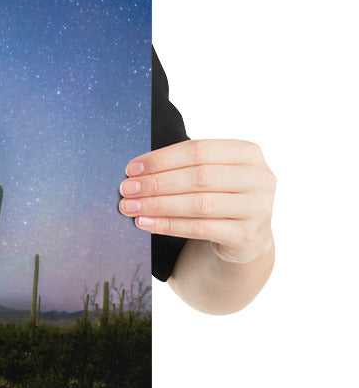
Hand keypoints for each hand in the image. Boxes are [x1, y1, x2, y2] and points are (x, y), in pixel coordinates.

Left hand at [118, 139, 275, 264]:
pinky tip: (145, 223)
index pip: (199, 150)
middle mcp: (260, 178)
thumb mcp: (212, 174)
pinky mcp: (247, 235)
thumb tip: (135, 172)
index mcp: (248, 153)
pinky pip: (199, 229)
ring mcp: (258, 208)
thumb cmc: (219, 197)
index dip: (162, 159)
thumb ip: (184, 166)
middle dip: (156, 183)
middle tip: (126, 189)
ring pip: (198, 204)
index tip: (131, 169)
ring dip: (158, 205)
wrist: (246, 237)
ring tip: (130, 207)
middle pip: (198, 177)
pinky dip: (168, 225)